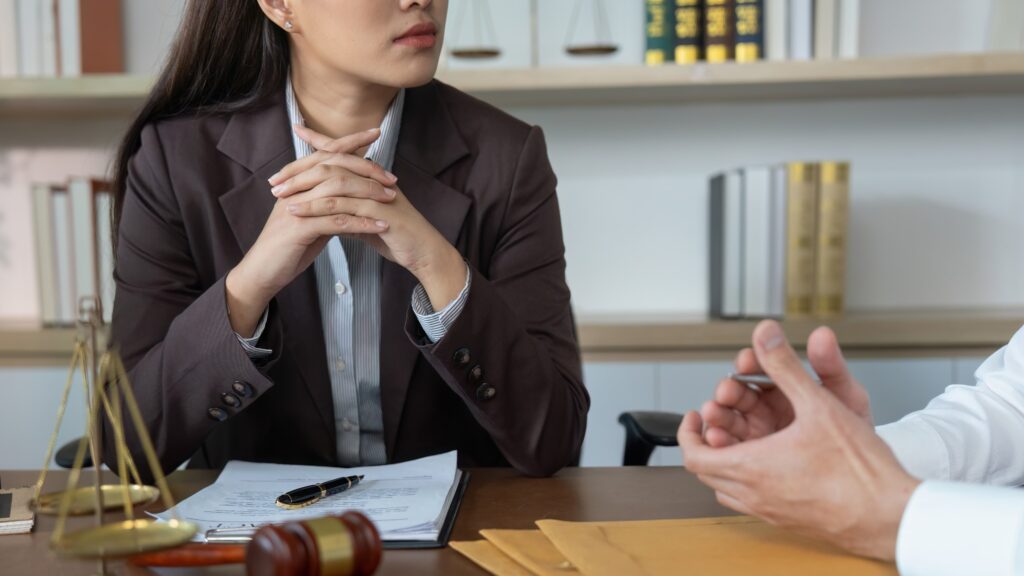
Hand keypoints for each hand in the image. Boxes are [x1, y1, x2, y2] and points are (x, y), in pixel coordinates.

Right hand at [226, 128, 397, 335]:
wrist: (262, 273)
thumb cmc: (288, 248)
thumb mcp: (310, 220)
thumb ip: (327, 205)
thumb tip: (350, 197)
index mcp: (297, 183)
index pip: (326, 153)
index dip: (350, 141)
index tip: (375, 133)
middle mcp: (295, 189)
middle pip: (333, 166)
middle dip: (366, 168)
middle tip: (392, 177)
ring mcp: (296, 207)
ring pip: (337, 191)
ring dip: (368, 194)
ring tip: (392, 199)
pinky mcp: (299, 228)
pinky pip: (337, 221)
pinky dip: (361, 223)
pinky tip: (381, 226)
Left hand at [275, 125, 465, 310]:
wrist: (423, 252)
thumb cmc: (398, 236)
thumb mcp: (368, 219)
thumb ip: (350, 210)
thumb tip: (330, 210)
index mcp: (371, 177)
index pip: (342, 152)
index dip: (320, 140)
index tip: (298, 129)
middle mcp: (372, 179)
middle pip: (331, 162)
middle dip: (300, 170)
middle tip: (275, 180)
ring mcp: (375, 193)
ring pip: (333, 181)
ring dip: (303, 187)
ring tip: (280, 196)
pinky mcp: (376, 211)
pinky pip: (341, 204)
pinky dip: (316, 206)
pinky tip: (298, 211)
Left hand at [678, 320, 919, 560]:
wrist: (889, 516)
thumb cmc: (857, 466)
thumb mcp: (818, 404)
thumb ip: (785, 366)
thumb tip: (764, 334)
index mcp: (751, 467)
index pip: (694, 456)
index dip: (688, 433)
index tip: (697, 415)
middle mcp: (754, 495)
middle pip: (709, 471)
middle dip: (711, 440)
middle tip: (724, 418)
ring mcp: (770, 512)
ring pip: (730, 489)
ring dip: (728, 461)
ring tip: (744, 437)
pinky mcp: (789, 522)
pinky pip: (752, 501)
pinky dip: (749, 480)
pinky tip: (772, 461)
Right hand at [700, 326, 872, 447]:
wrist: (862, 484)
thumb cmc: (857, 441)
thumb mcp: (845, 398)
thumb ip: (830, 365)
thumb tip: (822, 334)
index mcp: (786, 391)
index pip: (760, 369)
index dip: (750, 363)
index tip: (746, 361)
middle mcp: (767, 412)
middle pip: (737, 395)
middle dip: (728, 392)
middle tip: (726, 392)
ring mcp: (757, 438)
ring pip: (728, 422)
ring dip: (718, 417)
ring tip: (715, 415)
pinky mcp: (752, 463)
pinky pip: (729, 453)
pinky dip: (720, 445)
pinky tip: (719, 440)